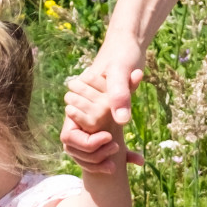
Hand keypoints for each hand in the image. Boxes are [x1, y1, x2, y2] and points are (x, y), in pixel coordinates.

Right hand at [62, 30, 146, 174]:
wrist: (128, 45)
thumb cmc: (123, 55)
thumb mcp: (123, 72)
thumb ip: (121, 94)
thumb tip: (122, 121)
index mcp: (79, 102)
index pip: (70, 137)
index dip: (88, 145)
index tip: (112, 141)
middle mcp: (81, 112)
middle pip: (77, 149)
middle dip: (95, 158)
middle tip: (118, 154)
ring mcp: (92, 117)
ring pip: (89, 152)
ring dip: (104, 160)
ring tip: (129, 160)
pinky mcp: (106, 119)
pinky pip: (104, 144)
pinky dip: (117, 154)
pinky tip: (136, 158)